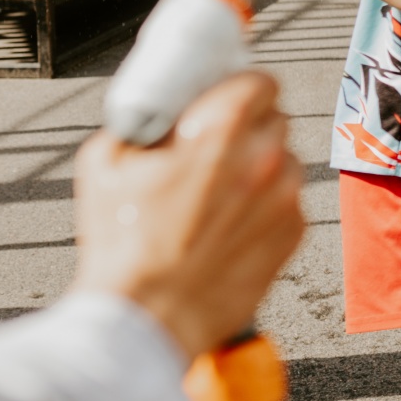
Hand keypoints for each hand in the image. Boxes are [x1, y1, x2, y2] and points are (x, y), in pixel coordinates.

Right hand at [72, 72, 304, 359]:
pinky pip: (288, 201)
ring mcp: (285, 195)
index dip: (242, 88)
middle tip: (216, 150)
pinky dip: (267, 206)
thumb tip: (163, 110)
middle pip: (275, 119)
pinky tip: (229, 227)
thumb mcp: (106, 161)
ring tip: (219, 197)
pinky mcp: (294, 231)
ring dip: (260, 168)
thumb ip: (145, 122)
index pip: (260, 81)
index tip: (228, 99)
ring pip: (285, 160)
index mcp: (220, 128)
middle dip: (249, 128)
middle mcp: (264, 156)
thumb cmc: (121, 244)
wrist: (145, 319)